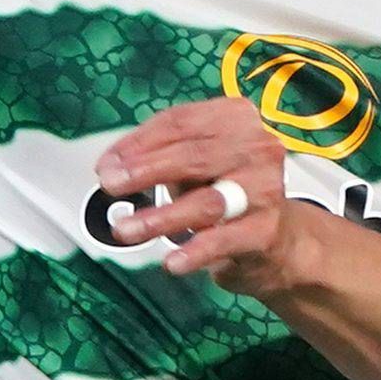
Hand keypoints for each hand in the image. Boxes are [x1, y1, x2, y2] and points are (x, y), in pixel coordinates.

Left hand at [91, 98, 326, 295]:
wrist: (274, 237)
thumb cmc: (223, 187)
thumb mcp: (191, 161)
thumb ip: (154, 155)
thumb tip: (109, 167)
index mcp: (236, 116)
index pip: (180, 122)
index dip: (137, 143)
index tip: (106, 164)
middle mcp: (258, 147)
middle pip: (192, 156)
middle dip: (144, 172)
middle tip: (109, 186)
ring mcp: (266, 189)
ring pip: (206, 202)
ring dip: (159, 218)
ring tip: (126, 230)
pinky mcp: (267, 230)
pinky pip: (224, 241)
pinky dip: (194, 253)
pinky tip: (171, 262)